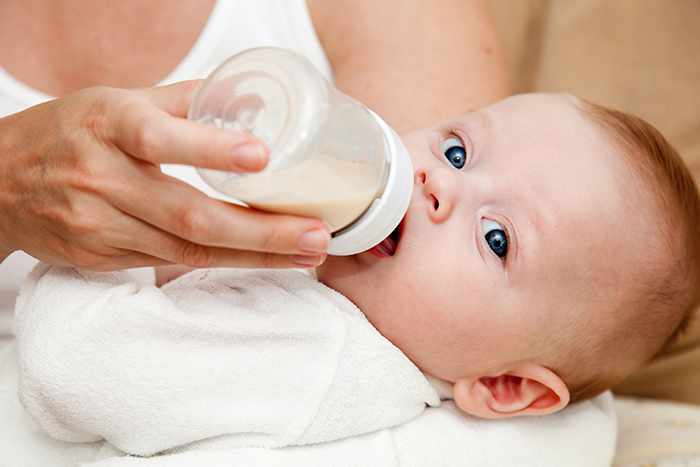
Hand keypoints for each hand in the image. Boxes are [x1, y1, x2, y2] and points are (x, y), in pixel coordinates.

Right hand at [0, 81, 329, 269]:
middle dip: (261, 232)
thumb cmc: (69, 131)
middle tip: (317, 235)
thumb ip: (183, 101)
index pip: (159, 137)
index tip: (262, 157)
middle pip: (189, 215)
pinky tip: (263, 260)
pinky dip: (222, 263)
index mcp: (108, 124)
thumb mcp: (117, 100)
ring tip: (307, 253)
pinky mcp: (102, 256)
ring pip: (187, 250)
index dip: (210, 150)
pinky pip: (170, 265)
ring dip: (254, 255)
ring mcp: (99, 225)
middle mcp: (102, 178)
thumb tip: (248, 101)